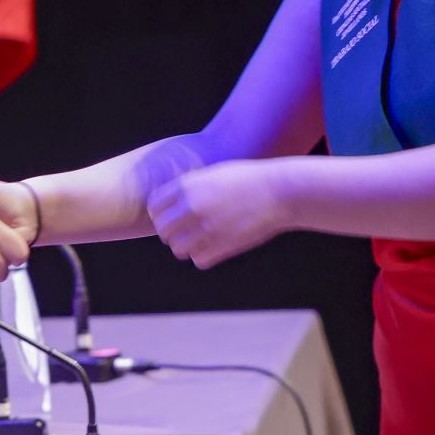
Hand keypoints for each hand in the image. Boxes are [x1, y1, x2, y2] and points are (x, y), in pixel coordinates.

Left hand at [147, 159, 291, 268]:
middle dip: (172, 233)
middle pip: (163, 230)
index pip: (154, 206)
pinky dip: (204, 256)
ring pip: (178, 249)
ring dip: (187, 247)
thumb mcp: (214, 174)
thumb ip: (190, 187)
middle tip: (186, 232)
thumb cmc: (249, 180)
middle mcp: (192, 206)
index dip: (161, 214)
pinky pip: (198, 260)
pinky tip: (215, 247)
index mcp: (188, 185)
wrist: (280, 191)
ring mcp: (206, 227)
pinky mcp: (222, 245)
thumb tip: (171, 204)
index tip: (171, 217)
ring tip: (202, 240)